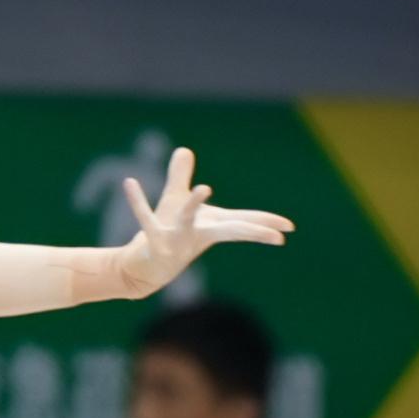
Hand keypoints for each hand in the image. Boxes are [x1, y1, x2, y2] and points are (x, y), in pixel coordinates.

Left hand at [117, 147, 294, 300]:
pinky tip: (129, 182)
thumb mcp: (174, 201)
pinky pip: (146, 219)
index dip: (265, 222)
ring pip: (188, 221)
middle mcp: (198, 233)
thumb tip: (184, 150)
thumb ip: (179, 177)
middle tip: (278, 236)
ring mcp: (177, 241)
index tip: (288, 227)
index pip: (243, 221)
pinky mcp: (155, 244)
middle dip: (254, 230)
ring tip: (203, 189)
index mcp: (211, 224)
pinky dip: (137, 201)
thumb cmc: (164, 235)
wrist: (141, 267)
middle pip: (231, 230)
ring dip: (193, 205)